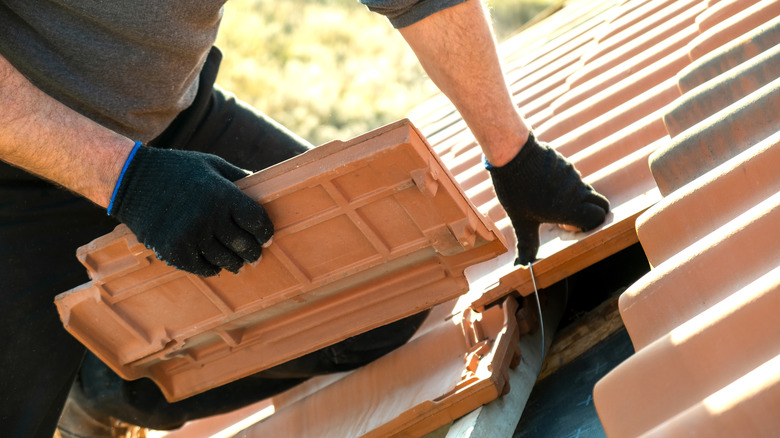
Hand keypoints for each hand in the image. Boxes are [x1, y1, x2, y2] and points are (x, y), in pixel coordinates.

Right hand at [108, 144, 271, 275]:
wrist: (131, 181)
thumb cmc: (177, 170)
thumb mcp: (212, 165)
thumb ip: (239, 178)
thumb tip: (264, 188)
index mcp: (222, 194)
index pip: (256, 221)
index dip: (265, 232)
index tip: (267, 237)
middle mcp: (209, 216)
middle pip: (244, 244)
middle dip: (254, 251)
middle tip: (256, 255)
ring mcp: (190, 236)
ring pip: (225, 260)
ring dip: (235, 263)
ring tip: (238, 263)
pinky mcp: (174, 251)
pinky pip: (203, 268)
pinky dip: (212, 268)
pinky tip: (215, 264)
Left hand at [487, 133, 609, 264]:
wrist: (512, 154)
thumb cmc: (516, 190)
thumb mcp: (521, 220)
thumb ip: (527, 243)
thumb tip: (522, 266)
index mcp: (569, 208)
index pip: (599, 217)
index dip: (590, 223)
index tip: (571, 225)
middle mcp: (576, 191)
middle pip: (601, 203)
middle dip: (593, 211)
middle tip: (571, 215)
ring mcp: (572, 175)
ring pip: (585, 189)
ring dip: (576, 197)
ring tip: (549, 198)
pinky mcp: (565, 163)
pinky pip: (572, 177)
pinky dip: (565, 183)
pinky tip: (543, 183)